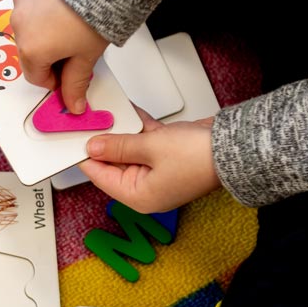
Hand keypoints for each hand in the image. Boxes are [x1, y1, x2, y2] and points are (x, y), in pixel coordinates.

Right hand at [10, 0, 108, 113]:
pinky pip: (31, 2)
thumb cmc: (95, 13)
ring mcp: (21, 1)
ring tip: (70, 24)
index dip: (55, 79)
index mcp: (31, 50)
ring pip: (29, 26)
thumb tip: (74, 105)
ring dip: (45, 30)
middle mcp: (20, 26)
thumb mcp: (87, 55)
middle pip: (30, 51)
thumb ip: (76, 83)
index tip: (69, 74)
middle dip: (49, 54)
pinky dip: (44, 7)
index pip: (36, 77)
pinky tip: (64, 5)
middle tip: (74, 48)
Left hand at [79, 109, 220, 212]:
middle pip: (114, 162)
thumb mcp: (150, 148)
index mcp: (139, 196)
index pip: (101, 176)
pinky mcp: (169, 154)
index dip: (85, 156)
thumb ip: (118, 146)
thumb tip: (94, 147)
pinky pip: (145, 140)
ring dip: (121, 130)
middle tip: (87, 120)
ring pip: (130, 148)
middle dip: (103, 139)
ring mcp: (158, 170)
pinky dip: (138, 126)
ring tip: (104, 112)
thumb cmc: (200, 158)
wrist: (236, 146)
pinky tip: (127, 110)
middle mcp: (147, 187)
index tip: (72, 139)